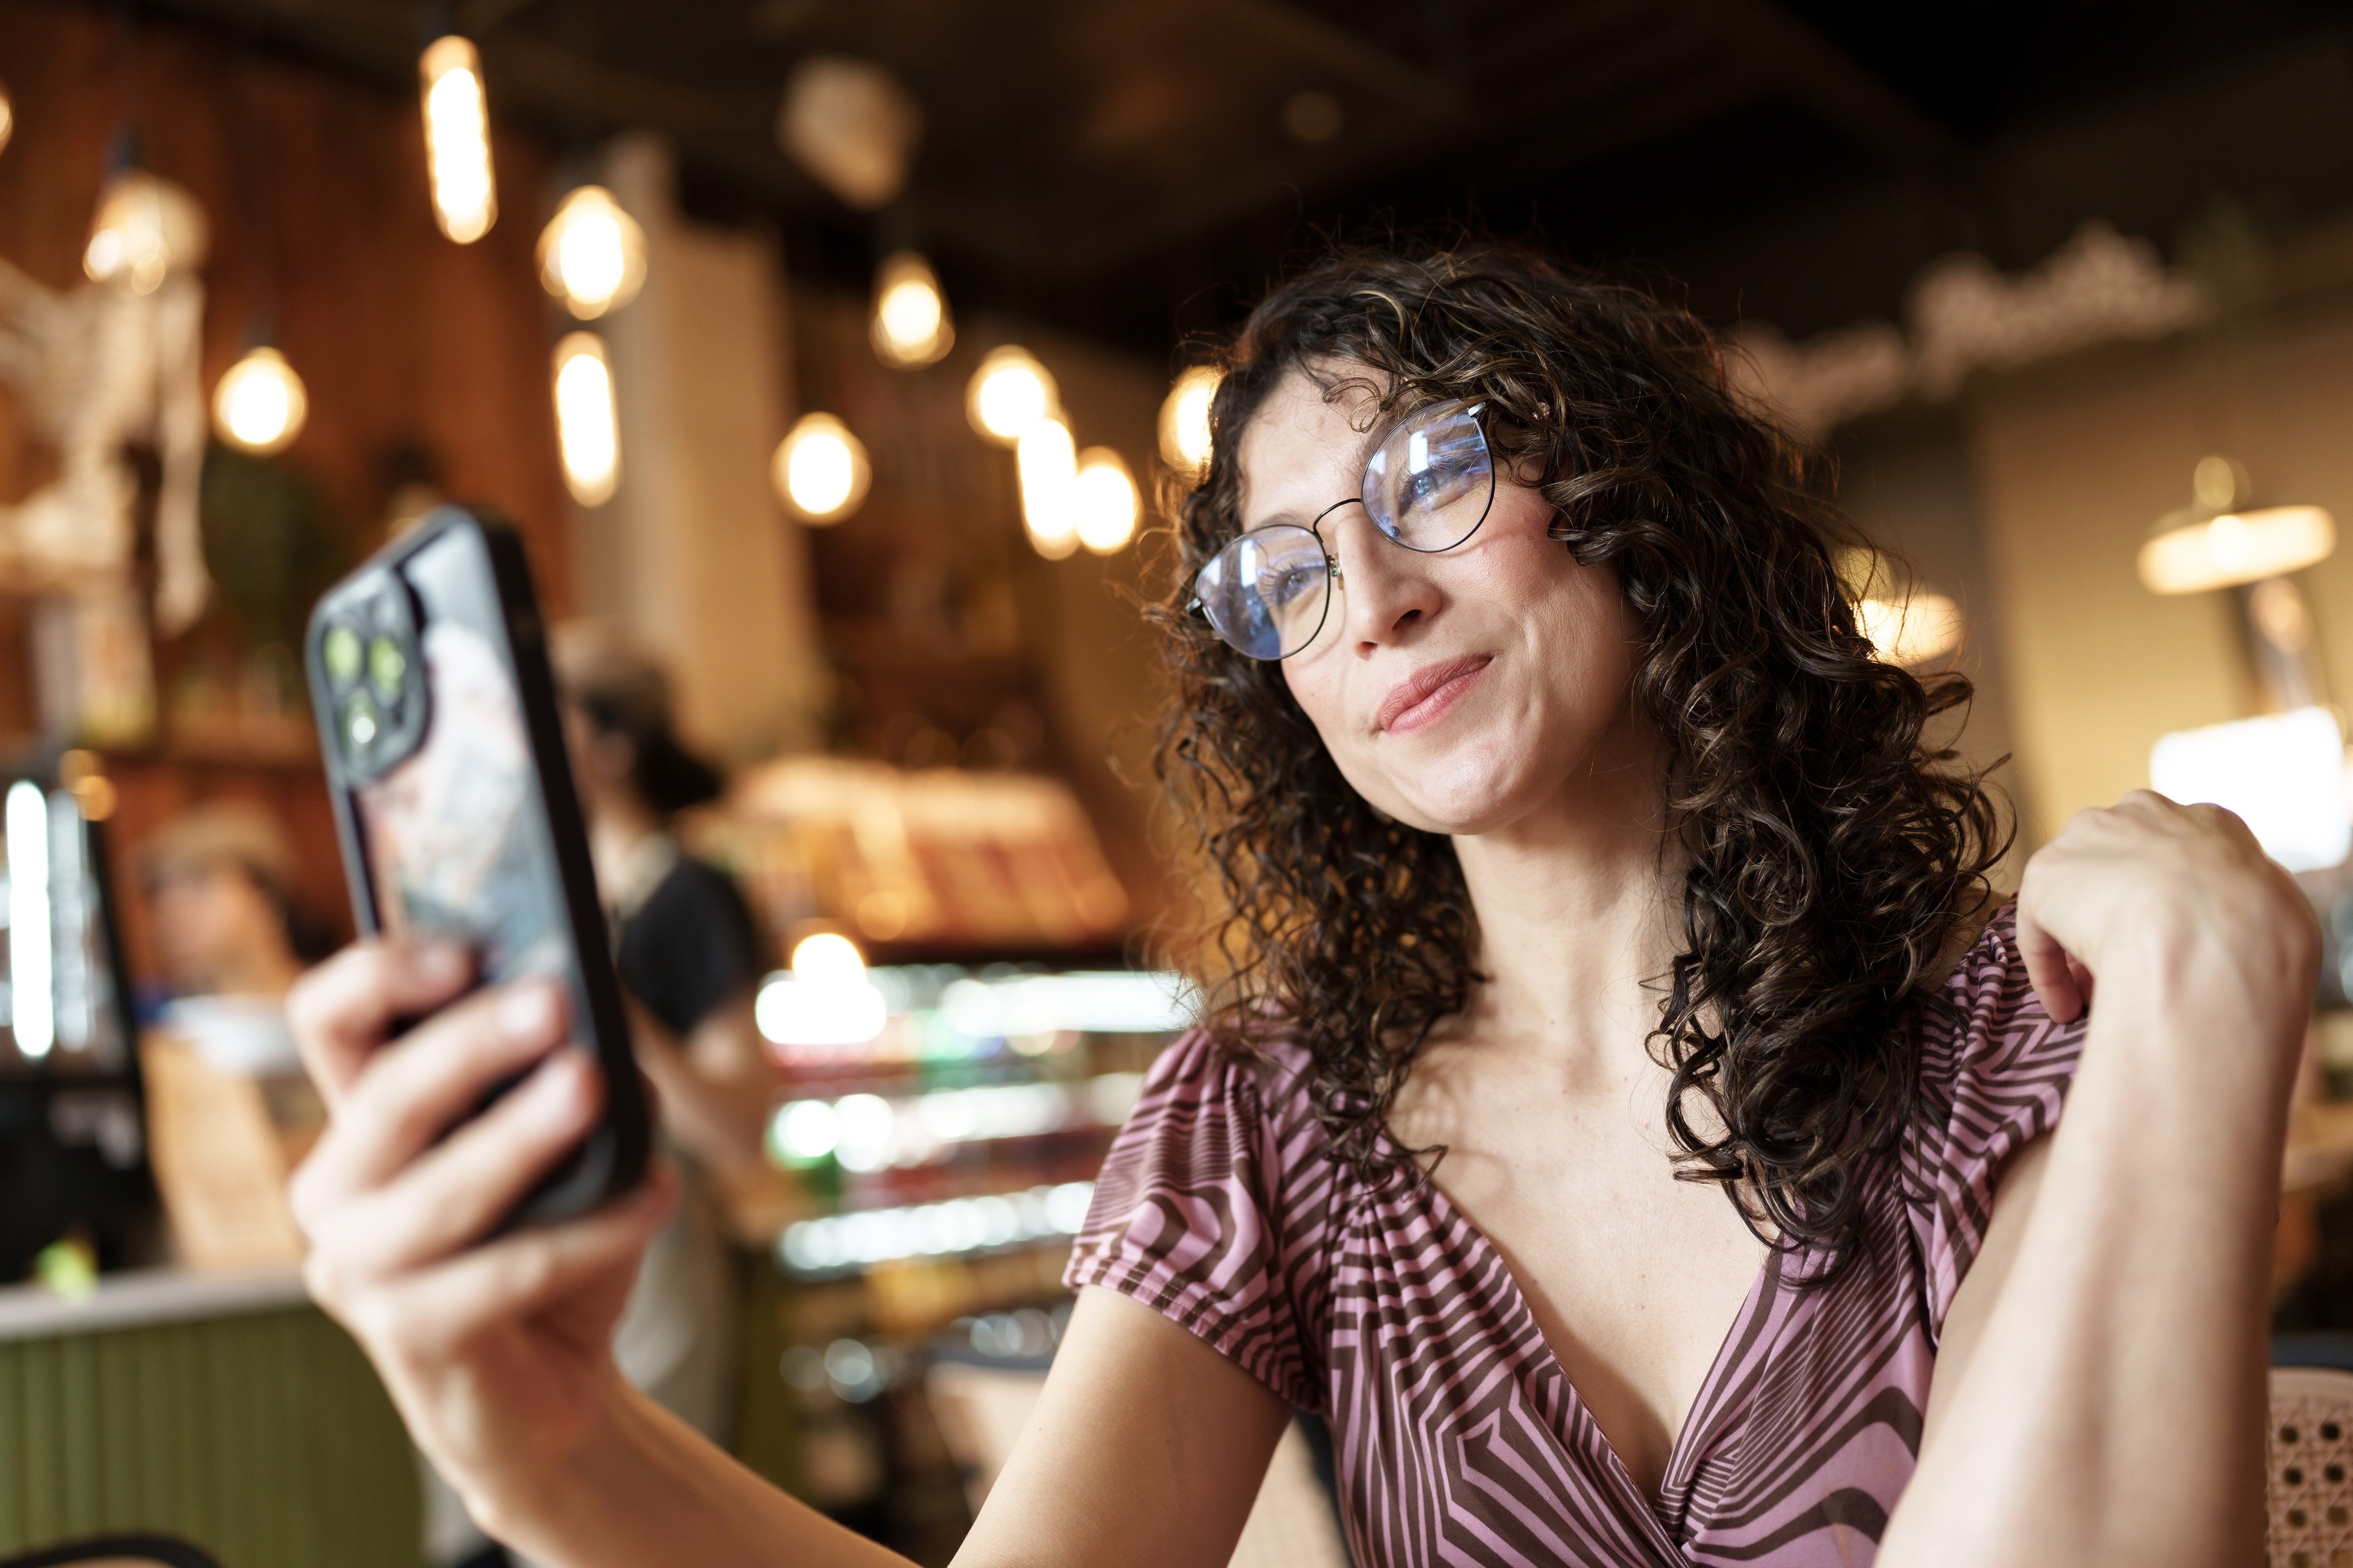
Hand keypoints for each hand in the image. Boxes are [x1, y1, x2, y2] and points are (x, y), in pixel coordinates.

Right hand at [286, 941, 674, 1533]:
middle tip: (556, 1003)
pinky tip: (657, 1197)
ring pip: (435, 1194)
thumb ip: (574, 1080)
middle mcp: (339, 1189)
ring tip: (597, 1087)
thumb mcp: (574, 1150)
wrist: (552, 1393)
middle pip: (382, 1097)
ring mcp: (360, 1270)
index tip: (466, 949)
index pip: (329, 1020)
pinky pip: (504, 1273)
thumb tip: (608, 1032)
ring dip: (519, 1136)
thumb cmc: (555, 1251)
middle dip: (471, 1043)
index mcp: (366, 1121)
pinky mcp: (407, 1338)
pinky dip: (590, 1234)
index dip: (379, 972)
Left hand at [2016, 791, 2316, 1046]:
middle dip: (2115, 917)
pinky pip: (2042, 925)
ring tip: (2089, 993)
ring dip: (2079, 942)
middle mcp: (2144, 814)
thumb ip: (2239, 919)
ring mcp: (2091, 836)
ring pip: (2077, 894)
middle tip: (2122, 970)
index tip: (2167, 946)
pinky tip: (2065, 1006)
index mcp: (2208, 823)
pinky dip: (2049, 969)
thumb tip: (2228, 952)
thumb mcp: (2273, 916)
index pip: (2176, 858)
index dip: (2166, 907)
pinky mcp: (2047, 872)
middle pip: (2119, 869)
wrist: (2211, 929)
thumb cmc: (2257, 933)